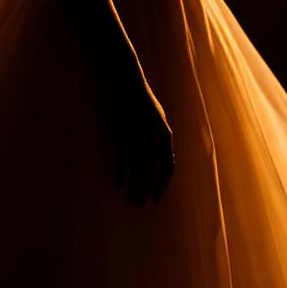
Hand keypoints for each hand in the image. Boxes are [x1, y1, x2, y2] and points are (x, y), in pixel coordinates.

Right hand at [104, 80, 174, 206]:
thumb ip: (160, 138)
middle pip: (153, 171)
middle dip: (148, 191)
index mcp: (165, 135)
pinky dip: (121, 173)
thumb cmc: (141, 102)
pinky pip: (123, 158)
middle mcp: (154, 137)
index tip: (156, 200)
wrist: (125, 82)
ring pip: (138, 168)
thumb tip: (162, 160)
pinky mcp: (122, 132)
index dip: (162, 186)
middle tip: (141, 205)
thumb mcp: (156, 119)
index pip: (168, 167)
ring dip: (134, 186)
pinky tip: (118, 184)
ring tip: (129, 200)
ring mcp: (138, 135)